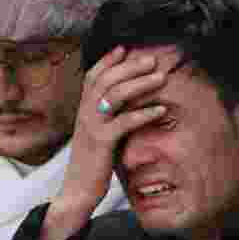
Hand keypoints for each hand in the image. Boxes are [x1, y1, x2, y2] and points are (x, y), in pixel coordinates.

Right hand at [42, 46, 169, 239]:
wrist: (77, 191)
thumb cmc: (92, 164)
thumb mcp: (98, 135)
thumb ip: (108, 118)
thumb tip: (126, 104)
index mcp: (83, 109)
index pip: (93, 76)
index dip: (108, 61)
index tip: (124, 48)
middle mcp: (84, 113)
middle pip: (106, 80)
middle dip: (130, 67)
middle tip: (152, 60)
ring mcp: (92, 127)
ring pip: (115, 95)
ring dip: (140, 84)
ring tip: (161, 78)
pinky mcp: (101, 142)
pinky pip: (124, 122)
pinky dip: (144, 113)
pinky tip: (161, 110)